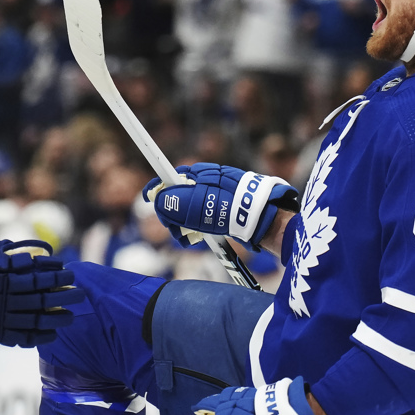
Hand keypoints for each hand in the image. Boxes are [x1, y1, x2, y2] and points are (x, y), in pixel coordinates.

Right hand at [143, 163, 299, 251]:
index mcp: (203, 175)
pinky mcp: (223, 209)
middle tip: (175, 232)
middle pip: (177, 195)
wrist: (267, 221)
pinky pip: (201, 217)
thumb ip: (178, 202)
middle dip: (172, 213)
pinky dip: (196, 227)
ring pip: (188, 208)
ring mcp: (216, 195)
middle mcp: (208, 182)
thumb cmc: (235, 210)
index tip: (148, 198)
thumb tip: (158, 200)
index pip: (172, 176)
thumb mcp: (203, 206)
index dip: (158, 187)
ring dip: (184, 224)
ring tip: (190, 239)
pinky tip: (199, 238)